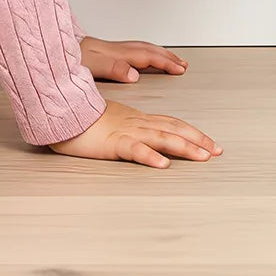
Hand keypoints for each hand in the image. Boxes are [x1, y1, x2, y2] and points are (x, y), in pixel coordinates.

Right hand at [48, 99, 221, 168]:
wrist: (58, 111)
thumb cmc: (79, 119)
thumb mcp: (109, 121)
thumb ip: (125, 127)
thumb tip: (141, 139)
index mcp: (135, 118)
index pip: (171, 123)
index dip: (192, 132)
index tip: (210, 143)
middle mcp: (135, 122)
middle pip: (173, 129)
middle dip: (198, 140)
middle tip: (217, 151)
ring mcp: (124, 131)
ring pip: (160, 137)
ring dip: (184, 147)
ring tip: (202, 157)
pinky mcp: (111, 142)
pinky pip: (133, 149)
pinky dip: (149, 156)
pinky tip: (162, 164)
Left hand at [79, 35, 186, 83]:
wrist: (53, 47)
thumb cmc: (69, 58)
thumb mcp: (91, 66)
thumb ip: (113, 68)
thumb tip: (134, 75)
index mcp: (116, 54)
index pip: (147, 57)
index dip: (165, 63)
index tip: (180, 70)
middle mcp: (116, 49)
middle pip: (148, 50)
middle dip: (167, 57)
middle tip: (183, 65)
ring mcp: (111, 49)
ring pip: (141, 48)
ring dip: (159, 53)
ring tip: (171, 60)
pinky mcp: (105, 51)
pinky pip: (133, 49)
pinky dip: (145, 53)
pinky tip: (143, 58)